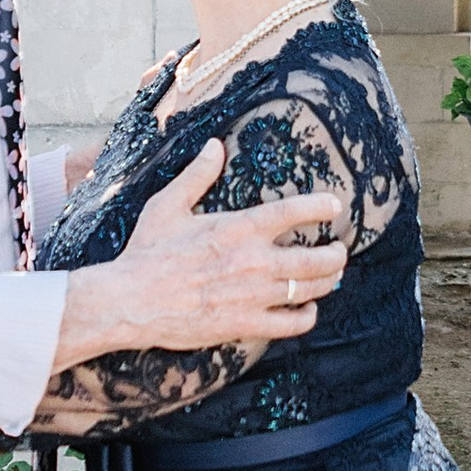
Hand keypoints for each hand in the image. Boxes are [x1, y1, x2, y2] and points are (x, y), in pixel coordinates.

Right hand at [51, 139, 345, 369]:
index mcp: (239, 228)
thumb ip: (197, 175)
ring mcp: (254, 296)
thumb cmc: (147, 251)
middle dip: (336, 253)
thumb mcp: (168, 205)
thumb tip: (214, 145)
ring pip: (311, 289)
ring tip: (332, 276)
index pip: (294, 211)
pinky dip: (307, 316)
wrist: (131, 300)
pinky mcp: (245, 324)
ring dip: (328, 282)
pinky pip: (292, 323)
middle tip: (340, 250)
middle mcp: (254, 261)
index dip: (322, 207)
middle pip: (317, 258)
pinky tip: (307, 309)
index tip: (336, 206)